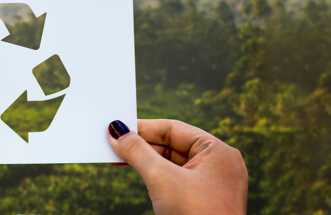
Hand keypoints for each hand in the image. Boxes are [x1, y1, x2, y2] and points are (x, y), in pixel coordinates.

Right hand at [108, 119, 246, 213]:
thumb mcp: (161, 178)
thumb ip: (137, 151)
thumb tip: (117, 132)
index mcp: (219, 152)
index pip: (174, 129)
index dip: (143, 128)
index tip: (116, 128)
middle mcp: (218, 166)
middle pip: (172, 145)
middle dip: (141, 145)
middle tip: (112, 144)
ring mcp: (211, 186)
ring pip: (171, 164)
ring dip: (145, 161)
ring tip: (118, 158)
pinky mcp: (201, 202)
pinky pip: (174, 181)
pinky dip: (154, 177)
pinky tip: (136, 173)